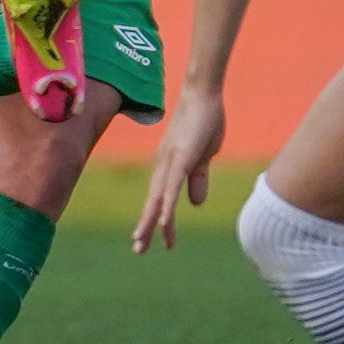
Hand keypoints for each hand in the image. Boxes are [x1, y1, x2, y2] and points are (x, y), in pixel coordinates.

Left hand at [135, 86, 222, 251]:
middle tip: (138, 250)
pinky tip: (163, 222)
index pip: (160, 198)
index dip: (155, 219)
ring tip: (142, 243)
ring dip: (150, 222)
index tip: (152, 240)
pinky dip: (166, 205)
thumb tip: (194, 203)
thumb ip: (198, 178)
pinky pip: (172, 186)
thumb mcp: (205, 155)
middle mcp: (164, 166)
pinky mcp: (181, 157)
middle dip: (145, 227)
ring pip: (158, 198)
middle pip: (152, 201)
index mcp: (169, 166)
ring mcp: (170, 162)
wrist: (204, 94)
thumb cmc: (205, 120)